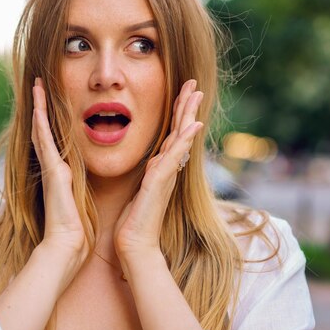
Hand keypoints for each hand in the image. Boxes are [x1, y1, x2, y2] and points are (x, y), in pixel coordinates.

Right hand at [31, 78, 87, 273]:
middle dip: (41, 106)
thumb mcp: (79, 201)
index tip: (51, 101)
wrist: (68, 244)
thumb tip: (79, 185)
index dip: (51, 119)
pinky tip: (38, 107)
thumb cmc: (76, 227)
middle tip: (39, 84)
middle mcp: (53, 166)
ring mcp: (50, 168)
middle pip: (45, 129)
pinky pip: (45, 143)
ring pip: (42, 130)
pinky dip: (41, 124)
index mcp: (62, 171)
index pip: (56, 139)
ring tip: (37, 86)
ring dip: (39, 107)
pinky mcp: (52, 172)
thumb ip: (77, 189)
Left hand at [114, 79, 203, 262]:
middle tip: (194, 84)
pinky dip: (184, 139)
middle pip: (179, 131)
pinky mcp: (160, 182)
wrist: (135, 245)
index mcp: (160, 168)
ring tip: (195, 93)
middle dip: (186, 106)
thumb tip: (150, 163)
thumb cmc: (134, 222)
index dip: (177, 114)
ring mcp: (166, 175)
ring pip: (180, 138)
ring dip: (188, 114)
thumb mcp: (139, 191)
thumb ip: (147, 175)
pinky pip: (174, 156)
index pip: (171, 135)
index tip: (182, 94)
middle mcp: (167, 169)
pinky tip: (193, 124)